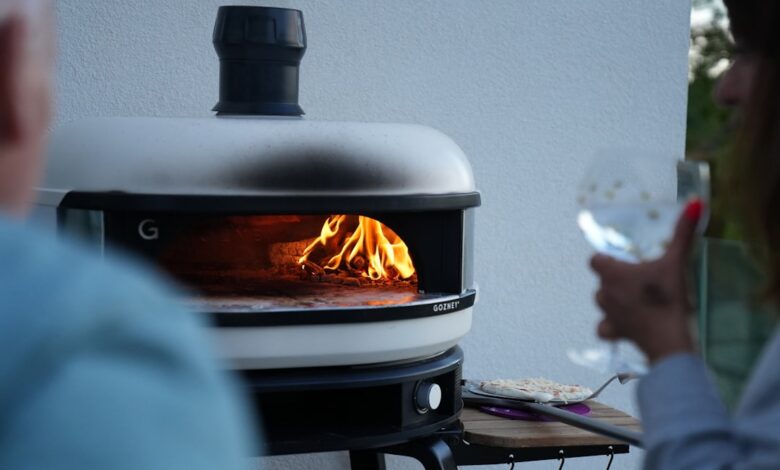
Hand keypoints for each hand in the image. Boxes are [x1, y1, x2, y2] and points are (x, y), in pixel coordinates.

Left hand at [590, 200, 703, 363]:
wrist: (669, 337)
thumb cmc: (668, 296)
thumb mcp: (677, 261)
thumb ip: (684, 232)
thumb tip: (695, 202)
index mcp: (613, 273)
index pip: (595, 260)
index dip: (606, 259)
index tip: (622, 260)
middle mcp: (604, 292)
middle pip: (601, 281)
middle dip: (614, 279)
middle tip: (637, 281)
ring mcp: (608, 314)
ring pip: (601, 303)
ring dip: (613, 300)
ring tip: (634, 300)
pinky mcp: (615, 333)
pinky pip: (603, 328)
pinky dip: (610, 325)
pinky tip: (624, 324)